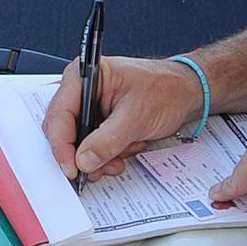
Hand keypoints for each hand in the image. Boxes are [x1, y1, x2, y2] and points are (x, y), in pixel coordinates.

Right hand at [43, 55, 206, 181]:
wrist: (187, 93)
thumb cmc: (166, 89)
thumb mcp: (136, 116)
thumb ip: (108, 140)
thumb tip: (83, 160)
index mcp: (85, 76)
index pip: (60, 114)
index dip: (62, 145)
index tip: (71, 168)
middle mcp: (83, 90)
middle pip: (65, 130)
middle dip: (83, 153)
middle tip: (97, 169)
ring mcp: (91, 106)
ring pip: (79, 142)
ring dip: (99, 156)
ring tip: (121, 156)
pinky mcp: (100, 121)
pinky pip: (93, 145)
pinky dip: (108, 154)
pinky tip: (127, 148)